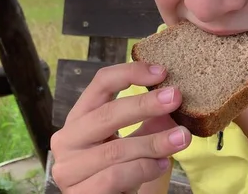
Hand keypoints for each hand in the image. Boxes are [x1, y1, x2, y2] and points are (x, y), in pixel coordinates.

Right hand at [50, 62, 191, 192]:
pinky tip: (161, 165)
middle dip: (145, 104)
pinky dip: (144, 168)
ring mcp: (68, 169)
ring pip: (116, 150)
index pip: (100, 84)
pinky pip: (116, 176)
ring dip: (154, 142)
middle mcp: (67, 140)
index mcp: (80, 117)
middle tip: (175, 97)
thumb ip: (149, 121)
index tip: (162, 72)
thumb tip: (174, 96)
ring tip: (181, 139)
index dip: (130, 73)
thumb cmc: (123, 171)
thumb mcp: (136, 141)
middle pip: (106, 114)